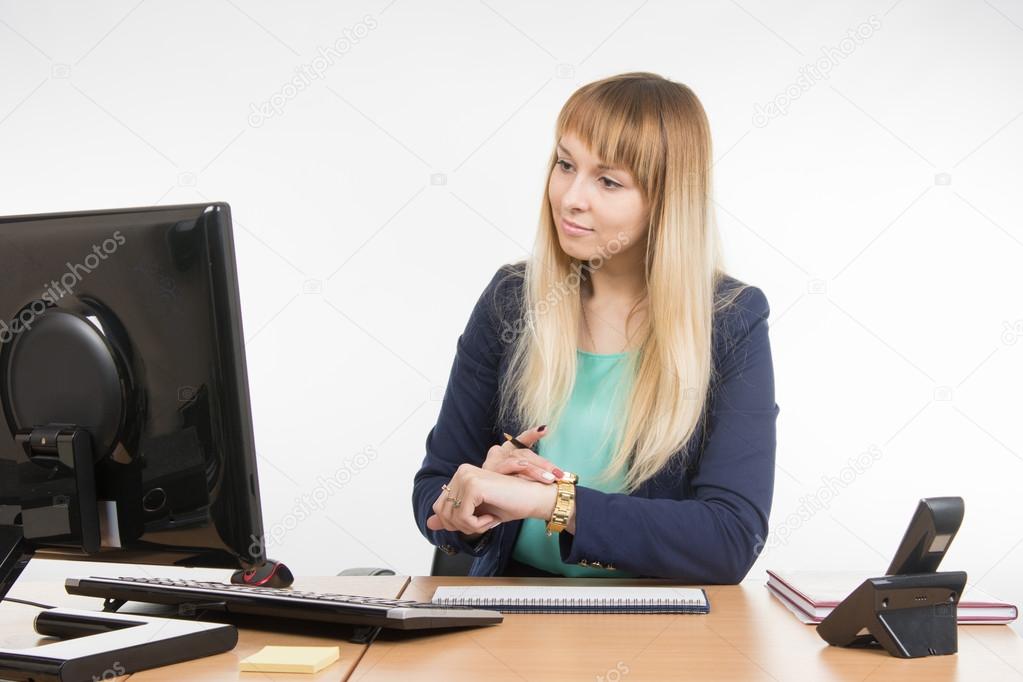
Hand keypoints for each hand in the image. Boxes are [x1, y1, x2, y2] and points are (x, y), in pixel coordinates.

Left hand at [426, 463, 556, 534]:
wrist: (533, 499)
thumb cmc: (509, 504)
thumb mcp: (476, 514)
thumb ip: (453, 517)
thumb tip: (429, 524)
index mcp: (460, 475)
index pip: (439, 507)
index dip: (456, 522)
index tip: (478, 519)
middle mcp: (461, 472)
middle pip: (443, 513)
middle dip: (463, 526)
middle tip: (485, 520)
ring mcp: (466, 477)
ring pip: (452, 517)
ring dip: (472, 527)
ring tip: (489, 518)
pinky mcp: (474, 486)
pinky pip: (463, 518)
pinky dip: (478, 525)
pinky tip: (492, 516)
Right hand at [482, 425, 562, 482]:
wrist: (479, 500)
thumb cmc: (502, 488)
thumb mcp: (519, 478)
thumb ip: (534, 472)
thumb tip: (560, 475)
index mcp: (508, 450)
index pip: (523, 439)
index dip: (533, 434)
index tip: (545, 429)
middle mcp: (500, 452)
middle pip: (525, 454)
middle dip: (543, 464)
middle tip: (559, 474)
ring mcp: (493, 461)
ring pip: (518, 460)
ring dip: (535, 470)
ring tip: (549, 478)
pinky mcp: (488, 471)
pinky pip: (505, 468)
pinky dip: (515, 467)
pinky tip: (524, 466)